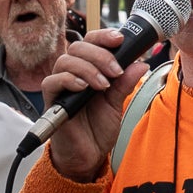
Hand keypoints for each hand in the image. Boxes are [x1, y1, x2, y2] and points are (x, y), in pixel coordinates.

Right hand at [40, 26, 152, 182]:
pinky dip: (69, 80)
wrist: (88, 156)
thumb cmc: (97, 129)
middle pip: (78, 47)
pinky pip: (52, 81)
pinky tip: (84, 88)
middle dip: (100, 55)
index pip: (91, 42)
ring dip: (88, 69)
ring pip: (65, 61)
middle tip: (116, 71)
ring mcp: (61, 86)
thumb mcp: (117, 103)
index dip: (103, 36)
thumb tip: (140, 63)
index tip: (120, 39)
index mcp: (89, 70)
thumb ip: (125, 83)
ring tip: (104, 85)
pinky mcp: (52, 101)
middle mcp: (73, 74)